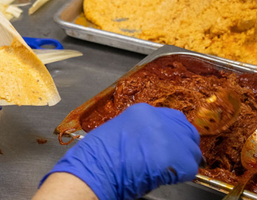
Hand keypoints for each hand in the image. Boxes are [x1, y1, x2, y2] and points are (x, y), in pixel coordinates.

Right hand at [43, 103, 200, 199]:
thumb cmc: (99, 155)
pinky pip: (190, 169)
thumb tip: (154, 143)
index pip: (172, 119)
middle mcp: (159, 119)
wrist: (96, 167)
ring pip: (192, 150)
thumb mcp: (119, 130)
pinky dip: (182, 176)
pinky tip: (166, 178)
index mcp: (143, 111)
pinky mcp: (177, 157)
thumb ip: (141, 132)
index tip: (171, 144)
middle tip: (175, 159)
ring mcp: (170, 137)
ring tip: (168, 171)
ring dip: (183, 162)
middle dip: (183, 145)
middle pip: (186, 130)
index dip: (174, 134)